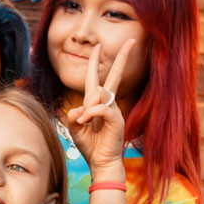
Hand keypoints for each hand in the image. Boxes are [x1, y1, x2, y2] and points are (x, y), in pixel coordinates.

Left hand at [62, 39, 135, 176]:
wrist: (101, 163)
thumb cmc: (89, 146)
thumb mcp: (75, 128)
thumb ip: (73, 115)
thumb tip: (77, 108)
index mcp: (96, 103)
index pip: (96, 78)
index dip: (96, 62)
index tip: (98, 47)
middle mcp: (108, 104)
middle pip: (115, 76)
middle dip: (122, 58)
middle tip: (130, 41)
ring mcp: (114, 111)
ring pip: (100, 93)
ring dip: (87, 105)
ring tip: (82, 121)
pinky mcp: (117, 119)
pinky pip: (102, 108)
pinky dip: (91, 113)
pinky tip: (85, 122)